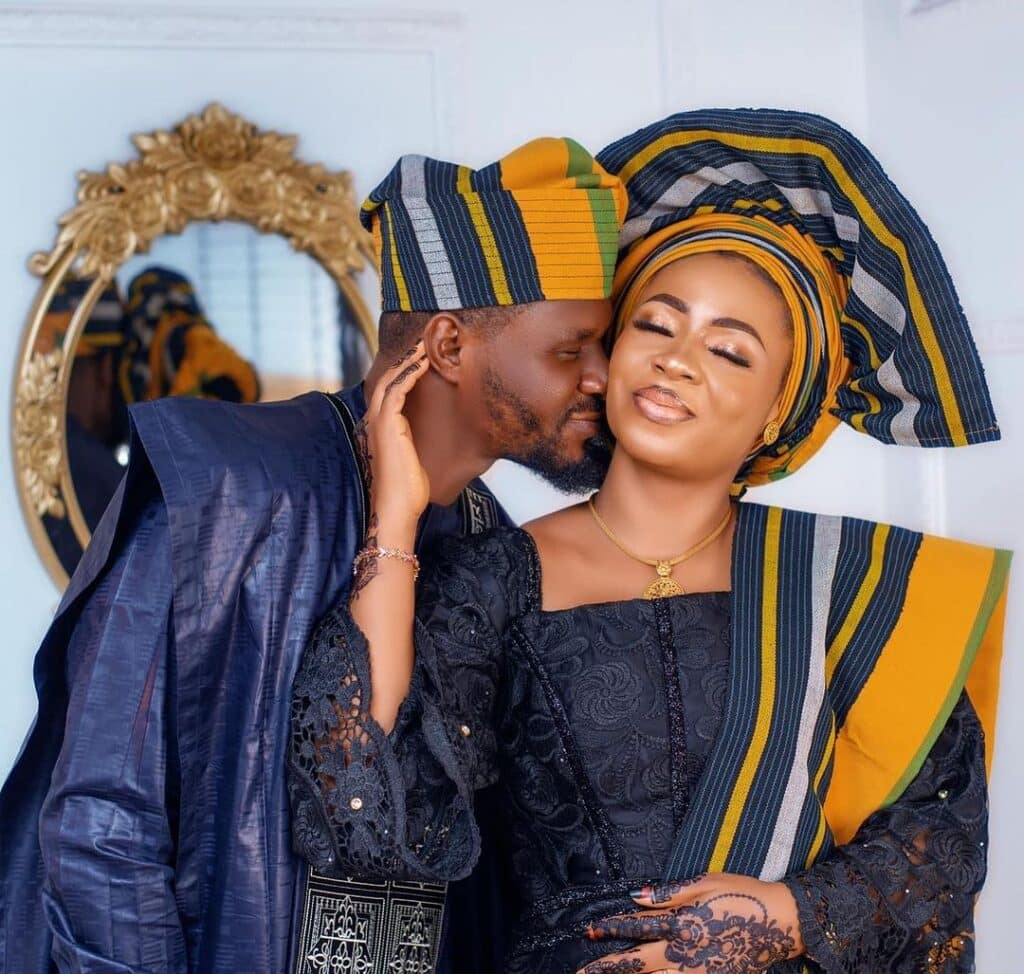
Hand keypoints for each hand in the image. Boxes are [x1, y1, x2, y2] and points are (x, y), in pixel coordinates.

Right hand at [359, 341, 430, 535]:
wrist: (397, 509)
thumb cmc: (407, 492)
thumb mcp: (412, 462)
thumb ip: (413, 447)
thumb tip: (426, 444)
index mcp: (380, 430)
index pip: (390, 392)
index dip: (403, 373)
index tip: (419, 359)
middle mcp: (375, 423)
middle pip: (387, 380)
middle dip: (404, 360)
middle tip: (421, 341)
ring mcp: (379, 423)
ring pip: (391, 380)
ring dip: (408, 361)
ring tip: (424, 345)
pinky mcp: (387, 426)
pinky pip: (397, 390)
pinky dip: (409, 374)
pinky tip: (423, 363)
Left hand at [578, 873, 802, 973]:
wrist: (782, 922)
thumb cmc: (742, 894)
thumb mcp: (705, 883)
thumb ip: (670, 893)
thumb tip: (637, 896)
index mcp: (682, 922)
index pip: (637, 927)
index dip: (612, 929)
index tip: (591, 931)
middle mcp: (685, 952)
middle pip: (639, 962)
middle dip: (608, 968)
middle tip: (582, 972)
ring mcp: (699, 971)